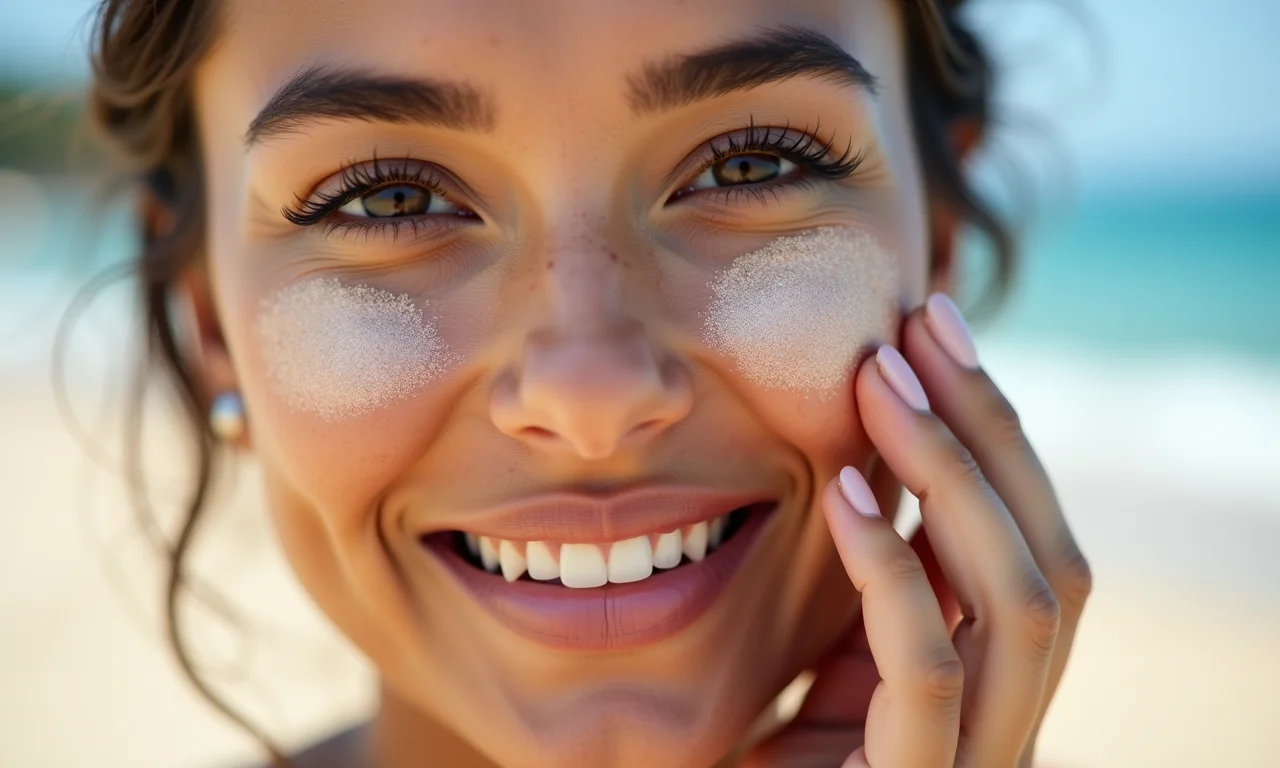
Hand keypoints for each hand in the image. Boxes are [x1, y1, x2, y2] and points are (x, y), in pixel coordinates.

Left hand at [740, 294, 1091, 766]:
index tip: (930, 327)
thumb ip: (879, 579)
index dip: (994, 430)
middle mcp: (1003, 720)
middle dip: (992, 430)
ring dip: (957, 478)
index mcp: (987, 679)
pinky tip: (849, 494)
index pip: (1031, 542)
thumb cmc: (754, 757)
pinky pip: (928, 675)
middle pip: (1054, 559)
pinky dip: (896, 573)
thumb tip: (887, 451)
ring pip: (1021, 606)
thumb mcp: (828, 650)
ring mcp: (970, 762)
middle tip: (921, 323)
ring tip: (881, 382)